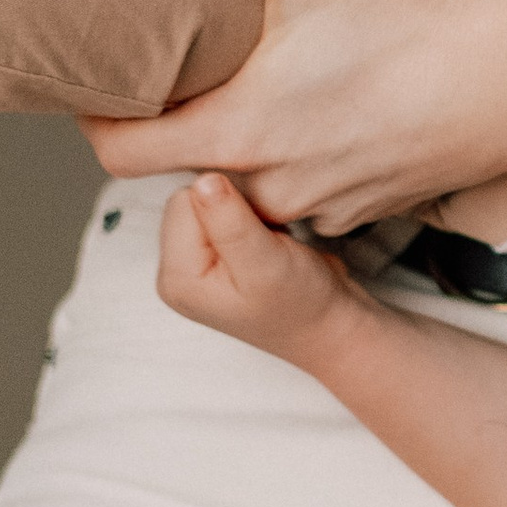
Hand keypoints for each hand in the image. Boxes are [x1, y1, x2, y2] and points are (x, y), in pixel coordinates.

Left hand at [83, 0, 506, 234]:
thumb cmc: (416, 16)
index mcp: (242, 131)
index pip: (122, 156)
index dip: (103, 119)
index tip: (114, 82)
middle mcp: (277, 184)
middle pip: (185, 173)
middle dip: (178, 132)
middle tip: (188, 79)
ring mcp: (327, 205)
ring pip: (250, 193)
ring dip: (242, 156)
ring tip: (257, 98)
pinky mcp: (371, 210)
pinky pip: (309, 201)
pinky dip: (302, 169)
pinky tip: (325, 121)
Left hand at [158, 171, 364, 364]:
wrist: (330, 327)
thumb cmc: (302, 304)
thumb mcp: (268, 264)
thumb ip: (231, 223)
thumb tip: (204, 179)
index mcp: (177, 278)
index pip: (184, 203)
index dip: (226, 205)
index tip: (258, 233)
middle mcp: (177, 271)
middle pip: (190, 200)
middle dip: (231, 207)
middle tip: (265, 237)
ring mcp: (195, 264)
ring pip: (207, 202)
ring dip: (243, 210)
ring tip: (269, 240)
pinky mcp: (214, 256)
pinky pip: (221, 212)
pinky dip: (249, 216)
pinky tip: (268, 240)